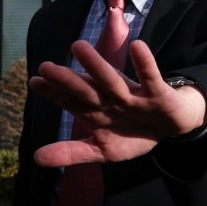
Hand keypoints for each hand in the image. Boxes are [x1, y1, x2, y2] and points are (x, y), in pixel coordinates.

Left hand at [30, 40, 206, 167]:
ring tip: (78, 46)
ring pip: (112, 80)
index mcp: (94, 110)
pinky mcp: (157, 94)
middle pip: (86, 89)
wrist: (171, 129)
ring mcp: (132, 95)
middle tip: (45, 67)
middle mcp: (109, 98)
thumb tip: (36, 159)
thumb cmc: (131, 134)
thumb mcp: (102, 150)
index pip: (70, 100)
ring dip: (96, 65)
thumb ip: (71, 153)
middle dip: (67, 80)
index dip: (53, 92)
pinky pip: (151, 78)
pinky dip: (145, 65)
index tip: (35, 82)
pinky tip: (137, 46)